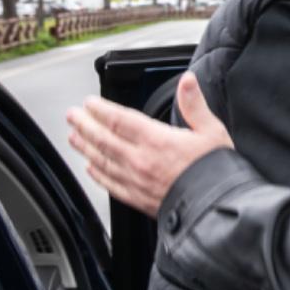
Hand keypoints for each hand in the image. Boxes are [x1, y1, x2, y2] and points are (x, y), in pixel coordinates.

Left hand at [67, 72, 232, 217]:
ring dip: (85, 147)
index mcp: (157, 140)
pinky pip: (110, 184)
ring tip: (74, 137)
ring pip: (101, 160)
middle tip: (72, 115)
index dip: (101, 110)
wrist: (217, 208)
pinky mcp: (138, 199)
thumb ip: (195, 105)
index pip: (120, 120)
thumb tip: (188, 81)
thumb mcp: (212, 132)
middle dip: (84, 124)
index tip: (90, 103)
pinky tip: (90, 168)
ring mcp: (136, 181)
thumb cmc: (217, 171)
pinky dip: (97, 175)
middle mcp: (141, 160)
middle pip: (103, 139)